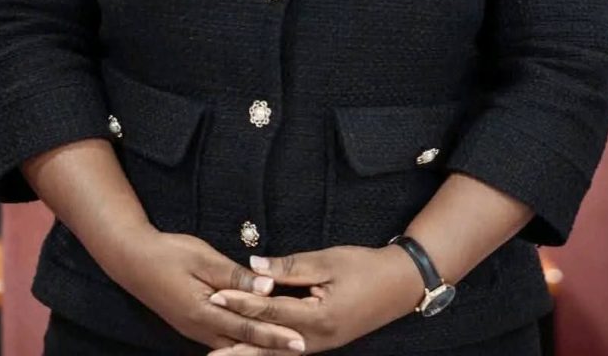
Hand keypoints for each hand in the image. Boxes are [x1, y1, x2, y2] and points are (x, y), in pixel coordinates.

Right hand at [110, 230, 306, 352]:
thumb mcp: (204, 259)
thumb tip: (266, 288)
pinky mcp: (191, 323)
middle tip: (300, 350)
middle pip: (243, 344)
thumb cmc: (169, 253)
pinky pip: (220, 339)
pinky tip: (251, 340)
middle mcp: (200, 328)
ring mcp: (194, 329)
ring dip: (257, 346)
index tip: (300, 341)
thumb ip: (235, 275)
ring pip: (232, 345)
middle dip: (272, 348)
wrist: (133, 260)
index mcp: (205, 312)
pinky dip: (240, 341)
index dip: (275, 336)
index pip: (248, 329)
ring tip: (282, 348)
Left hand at [204, 245, 421, 355]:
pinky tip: (254, 351)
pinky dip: (268, 351)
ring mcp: (320, 345)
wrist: (400, 284)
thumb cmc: (365, 267)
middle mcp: (316, 339)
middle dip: (237, 345)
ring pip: (278, 353)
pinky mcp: (323, 342)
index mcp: (318, 317)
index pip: (271, 310)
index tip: (217, 297)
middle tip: (207, 353)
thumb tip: (255, 265)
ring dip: (249, 355)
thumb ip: (290, 266)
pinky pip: (289, 350)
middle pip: (269, 343)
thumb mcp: (328, 261)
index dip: (243, 302)